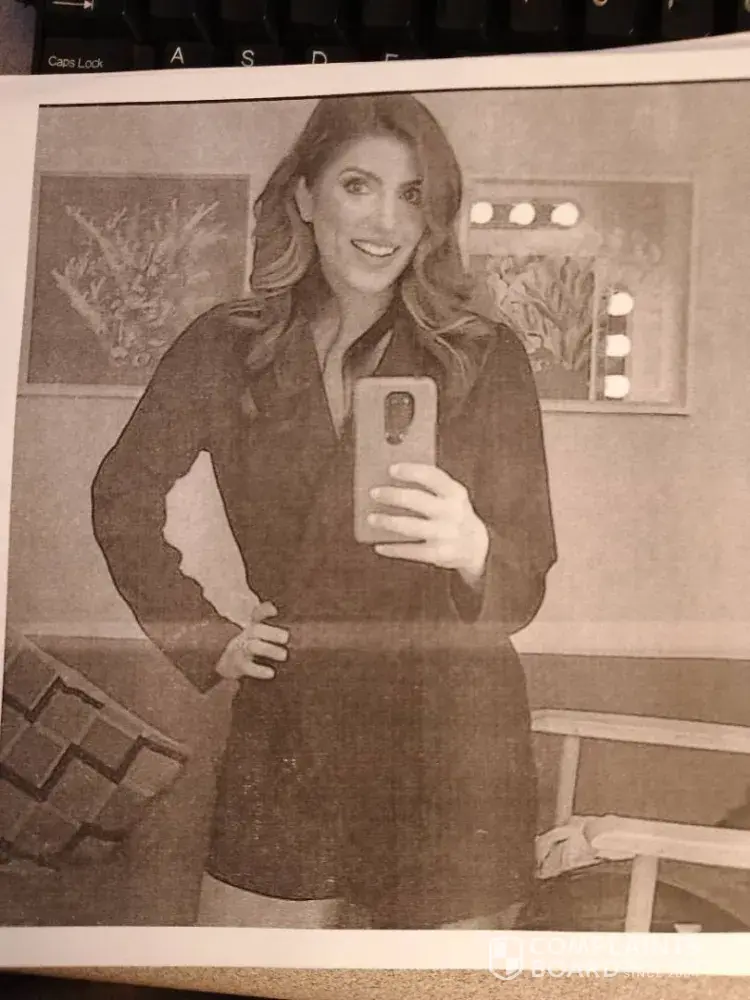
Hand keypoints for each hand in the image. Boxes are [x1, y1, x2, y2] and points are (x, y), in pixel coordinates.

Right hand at [216, 601, 288, 680]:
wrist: (227, 665)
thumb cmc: (249, 647)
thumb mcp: (258, 635)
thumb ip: (268, 623)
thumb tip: (276, 611)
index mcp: (252, 628)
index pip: (258, 614)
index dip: (265, 611)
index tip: (275, 611)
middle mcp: (246, 637)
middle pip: (256, 630)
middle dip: (272, 632)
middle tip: (286, 637)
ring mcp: (241, 651)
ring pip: (253, 647)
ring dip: (269, 649)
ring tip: (284, 655)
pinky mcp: (239, 667)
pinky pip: (248, 667)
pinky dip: (259, 671)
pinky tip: (271, 673)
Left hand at [369, 463, 489, 587]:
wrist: (476, 546)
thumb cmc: (452, 513)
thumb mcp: (450, 497)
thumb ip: (428, 487)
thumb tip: (389, 482)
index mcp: (455, 493)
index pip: (432, 476)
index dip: (411, 471)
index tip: (391, 469)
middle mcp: (452, 512)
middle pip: (416, 500)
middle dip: (392, 495)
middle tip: (374, 493)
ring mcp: (445, 534)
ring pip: (409, 527)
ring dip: (387, 522)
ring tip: (371, 519)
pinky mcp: (438, 554)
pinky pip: (410, 551)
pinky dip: (392, 548)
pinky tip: (378, 545)